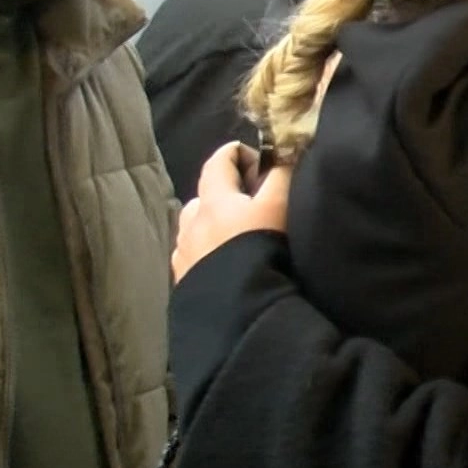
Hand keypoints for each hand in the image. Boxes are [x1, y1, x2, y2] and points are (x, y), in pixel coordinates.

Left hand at [172, 141, 291, 282]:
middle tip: (255, 202)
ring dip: (214, 223)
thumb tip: (283, 154)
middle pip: (205, 195)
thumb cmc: (259, 252)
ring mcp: (184, 254)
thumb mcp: (277, 207)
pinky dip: (208, 251)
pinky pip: (194, 255)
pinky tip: (225, 263)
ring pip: (196, 227)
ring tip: (237, 236)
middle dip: (227, 191)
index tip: (261, 159)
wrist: (237, 314)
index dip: (239, 153)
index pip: (218, 161)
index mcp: (212, 201)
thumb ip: (281, 176)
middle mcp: (191, 223)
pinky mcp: (184, 281)